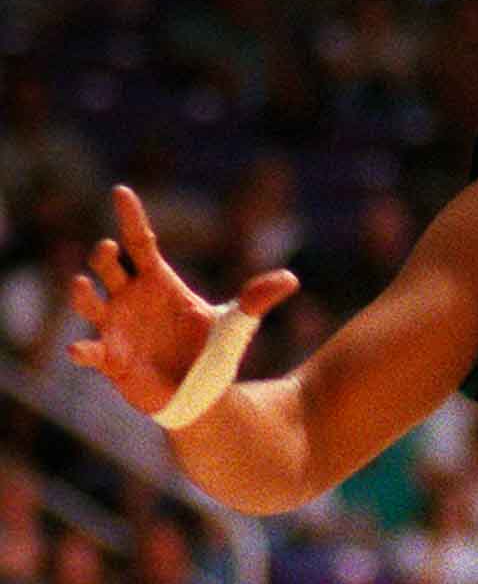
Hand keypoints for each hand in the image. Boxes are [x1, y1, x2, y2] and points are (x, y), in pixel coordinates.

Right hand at [67, 186, 297, 415]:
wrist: (202, 393)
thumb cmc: (212, 351)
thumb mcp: (238, 322)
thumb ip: (258, 298)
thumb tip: (292, 279)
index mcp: (158, 281)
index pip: (140, 241)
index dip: (130, 216)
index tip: (120, 191)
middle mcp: (131, 298)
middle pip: (110, 266)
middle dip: (104, 255)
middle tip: (110, 248)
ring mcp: (117, 327)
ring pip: (89, 302)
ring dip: (80, 293)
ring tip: (81, 283)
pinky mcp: (111, 359)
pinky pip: (90, 352)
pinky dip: (82, 349)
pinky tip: (78, 349)